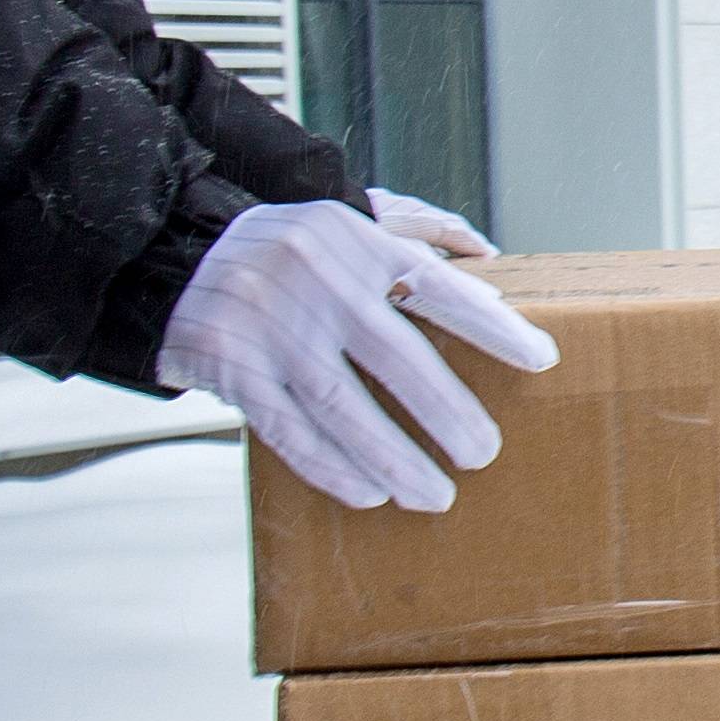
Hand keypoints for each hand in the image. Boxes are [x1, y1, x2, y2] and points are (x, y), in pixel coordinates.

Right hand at [163, 197, 557, 511]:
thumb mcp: (347, 225)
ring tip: (436, 495)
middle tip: (485, 454)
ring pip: (341, 404)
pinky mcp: (230, 365)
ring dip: (394, 456)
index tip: (541, 359)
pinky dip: (331, 465)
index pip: (435, 286)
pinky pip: (288, 427)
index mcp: (355, 242)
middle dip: (446, 410)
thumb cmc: (289, 251)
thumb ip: (413, 245)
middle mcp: (315, 280)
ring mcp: (269, 326)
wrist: (178, 254)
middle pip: (394, 355)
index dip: (491, 324)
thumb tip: (492, 270)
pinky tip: (370, 493)